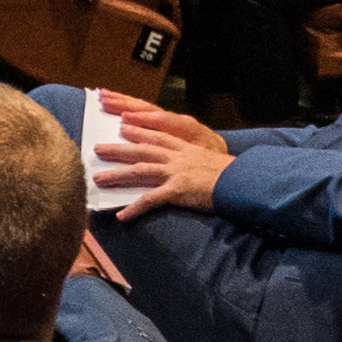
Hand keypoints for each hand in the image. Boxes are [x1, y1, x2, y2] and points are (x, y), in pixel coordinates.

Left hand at [87, 103, 225, 219]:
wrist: (243, 182)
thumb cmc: (231, 175)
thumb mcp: (210, 161)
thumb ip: (194, 160)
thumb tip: (183, 167)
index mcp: (186, 148)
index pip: (158, 135)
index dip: (139, 129)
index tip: (122, 124)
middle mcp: (178, 157)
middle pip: (142, 149)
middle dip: (118, 148)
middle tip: (97, 148)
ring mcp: (176, 172)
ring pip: (140, 170)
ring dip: (117, 175)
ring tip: (97, 179)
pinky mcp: (177, 190)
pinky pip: (151, 200)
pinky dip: (134, 208)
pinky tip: (121, 216)